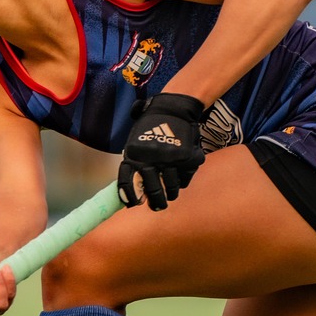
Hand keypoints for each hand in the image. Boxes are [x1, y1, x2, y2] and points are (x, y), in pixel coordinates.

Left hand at [118, 91, 207, 210]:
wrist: (174, 109)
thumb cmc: (151, 126)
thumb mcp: (135, 141)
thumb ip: (133, 162)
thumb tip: (131, 190)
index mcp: (134, 155)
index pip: (127, 182)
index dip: (130, 196)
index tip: (134, 204)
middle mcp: (152, 159)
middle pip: (153, 191)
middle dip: (156, 203)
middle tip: (157, 206)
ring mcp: (171, 160)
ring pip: (172, 188)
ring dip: (171, 192)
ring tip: (170, 192)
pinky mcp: (188, 159)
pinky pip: (185, 179)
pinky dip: (183, 179)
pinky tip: (180, 172)